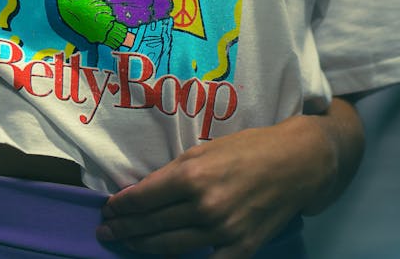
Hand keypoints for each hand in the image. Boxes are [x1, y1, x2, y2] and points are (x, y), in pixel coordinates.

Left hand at [96, 104, 362, 256]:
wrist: (293, 165)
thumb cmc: (246, 149)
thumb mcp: (204, 149)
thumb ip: (174, 173)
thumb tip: (146, 192)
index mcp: (192, 175)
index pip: (144, 198)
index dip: (122, 206)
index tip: (108, 209)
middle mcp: (203, 206)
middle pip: (153, 224)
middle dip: (126, 229)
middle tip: (106, 231)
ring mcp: (222, 231)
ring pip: (170, 246)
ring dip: (142, 246)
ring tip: (124, 243)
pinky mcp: (240, 249)